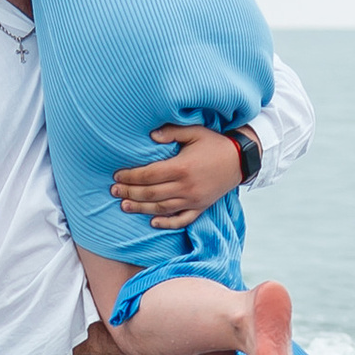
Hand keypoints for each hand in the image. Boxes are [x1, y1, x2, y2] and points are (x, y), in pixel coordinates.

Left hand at [110, 125, 244, 226]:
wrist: (241, 159)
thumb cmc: (215, 143)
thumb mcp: (195, 131)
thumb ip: (171, 132)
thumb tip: (150, 136)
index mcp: (182, 167)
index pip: (148, 175)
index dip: (130, 176)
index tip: (116, 176)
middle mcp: (186, 187)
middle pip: (150, 193)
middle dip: (129, 193)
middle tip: (113, 191)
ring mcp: (194, 200)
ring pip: (161, 208)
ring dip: (140, 208)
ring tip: (124, 206)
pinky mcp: (201, 207)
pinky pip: (182, 220)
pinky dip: (167, 223)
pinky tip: (153, 222)